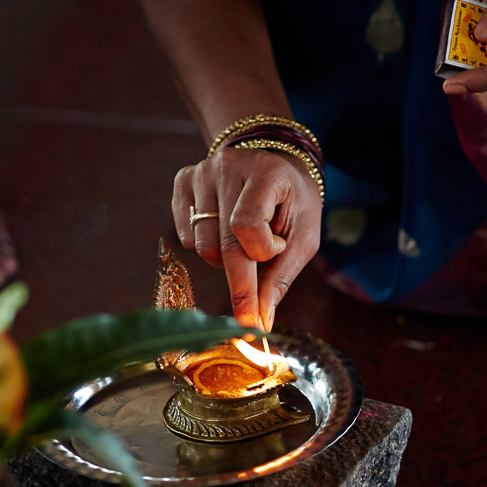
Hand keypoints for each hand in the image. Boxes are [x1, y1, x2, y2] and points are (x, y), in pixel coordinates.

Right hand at [172, 147, 321, 329]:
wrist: (277, 164)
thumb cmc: (294, 205)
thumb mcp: (302, 237)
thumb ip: (280, 278)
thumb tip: (260, 322)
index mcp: (266, 172)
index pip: (247, 226)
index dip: (260, 254)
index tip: (271, 271)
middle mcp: (228, 165)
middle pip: (223, 241)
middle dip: (239, 280)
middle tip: (250, 313)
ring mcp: (202, 171)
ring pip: (202, 244)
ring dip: (224, 259)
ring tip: (244, 244)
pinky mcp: (183, 179)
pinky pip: (185, 235)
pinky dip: (204, 247)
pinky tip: (222, 233)